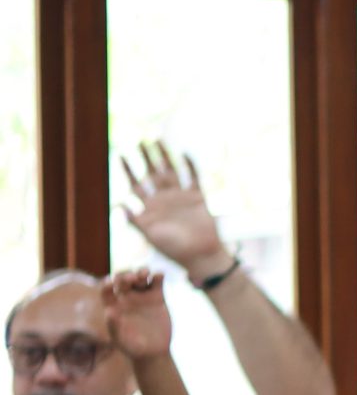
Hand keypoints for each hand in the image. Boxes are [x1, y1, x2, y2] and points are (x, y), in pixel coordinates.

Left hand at [100, 268, 172, 359]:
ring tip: (145, 274)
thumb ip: (114, 326)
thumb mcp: (121, 340)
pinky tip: (159, 275)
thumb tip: (109, 311)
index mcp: (113, 304)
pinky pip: (157, 282)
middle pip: (123, 278)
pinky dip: (158, 276)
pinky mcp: (158, 297)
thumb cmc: (133, 347)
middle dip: (126, 274)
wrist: (154, 352)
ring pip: (140, 276)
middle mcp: (126, 297)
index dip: (108, 283)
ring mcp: (142, 296)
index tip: (113, 284)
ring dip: (142, 271)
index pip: (106, 288)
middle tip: (133, 277)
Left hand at [119, 142, 229, 275]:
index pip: (136, 185)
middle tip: (139, 141)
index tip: (120, 155)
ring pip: (170, 171)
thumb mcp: (150, 235)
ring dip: (164, 156)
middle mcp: (164, 200)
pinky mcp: (197, 198)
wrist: (200, 255)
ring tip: (157, 139)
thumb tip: (119, 205)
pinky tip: (184, 153)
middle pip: (152, 173)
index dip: (128, 171)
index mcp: (150, 208)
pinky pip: (192, 178)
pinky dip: (189, 166)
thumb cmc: (174, 249)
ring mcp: (181, 198)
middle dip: (145, 158)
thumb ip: (135, 220)